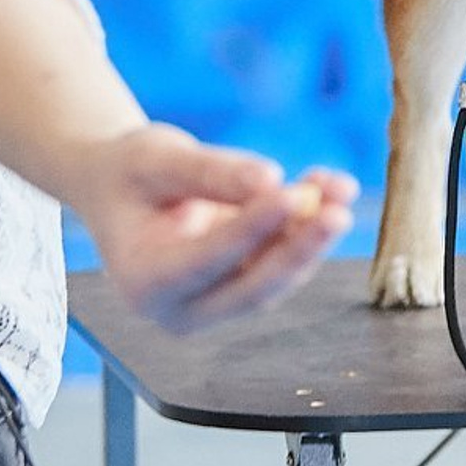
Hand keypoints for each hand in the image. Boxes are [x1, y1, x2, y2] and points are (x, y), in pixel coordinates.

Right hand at [71, 123, 356, 332]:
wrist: (124, 187)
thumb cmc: (130, 172)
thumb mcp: (157, 158)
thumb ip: (210, 171)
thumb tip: (270, 181)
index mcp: (144, 282)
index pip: (204, 262)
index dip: (249, 231)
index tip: (288, 196)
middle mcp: (181, 306)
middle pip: (250, 288)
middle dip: (298, 250)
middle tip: (337, 213)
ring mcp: (215, 301)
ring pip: (276, 276)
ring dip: (313, 234)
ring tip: (341, 188)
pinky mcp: (243, 283)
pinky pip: (283, 259)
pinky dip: (309, 224)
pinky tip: (332, 186)